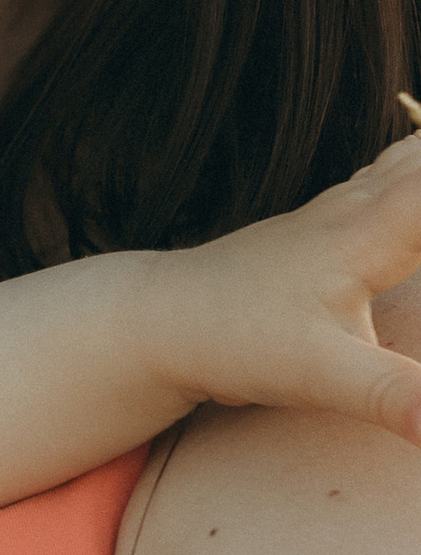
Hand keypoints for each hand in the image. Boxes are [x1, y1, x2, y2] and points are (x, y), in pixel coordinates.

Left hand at [148, 132, 420, 441]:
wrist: (159, 317)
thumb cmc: (235, 340)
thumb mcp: (323, 377)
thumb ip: (400, 400)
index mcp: (370, 230)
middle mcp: (361, 201)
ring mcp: (344, 204)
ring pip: (418, 155)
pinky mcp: (333, 218)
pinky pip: (400, 170)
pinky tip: (420, 161)